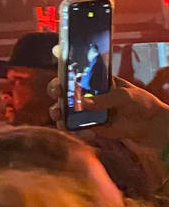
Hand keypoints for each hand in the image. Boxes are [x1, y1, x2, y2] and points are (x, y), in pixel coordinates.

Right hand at [48, 73, 168, 155]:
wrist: (149, 125)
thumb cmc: (140, 103)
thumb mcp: (125, 95)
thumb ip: (105, 99)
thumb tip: (85, 103)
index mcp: (95, 81)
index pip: (74, 75)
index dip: (63, 76)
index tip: (59, 81)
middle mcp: (87, 94)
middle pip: (64, 91)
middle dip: (56, 93)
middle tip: (58, 97)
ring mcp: (87, 111)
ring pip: (64, 110)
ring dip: (58, 113)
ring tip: (61, 117)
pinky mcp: (90, 126)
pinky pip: (75, 127)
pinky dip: (73, 129)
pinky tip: (82, 131)